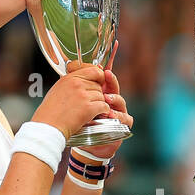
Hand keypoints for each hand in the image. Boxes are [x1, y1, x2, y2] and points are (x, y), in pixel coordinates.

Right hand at [35, 62, 109, 139]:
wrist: (48, 126)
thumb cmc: (50, 112)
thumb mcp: (58, 90)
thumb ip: (71, 83)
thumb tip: (83, 81)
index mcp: (69, 78)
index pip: (93, 70)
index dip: (100, 77)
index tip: (100, 83)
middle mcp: (76, 84)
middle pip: (98, 85)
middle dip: (97, 95)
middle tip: (91, 103)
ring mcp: (83, 96)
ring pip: (102, 96)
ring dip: (99, 104)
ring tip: (92, 111)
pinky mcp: (88, 108)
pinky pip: (104, 106)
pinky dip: (103, 111)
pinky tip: (97, 114)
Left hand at [77, 40, 132, 159]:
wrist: (87, 144)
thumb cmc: (81, 122)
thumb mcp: (75, 103)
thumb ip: (76, 86)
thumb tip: (69, 65)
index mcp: (100, 92)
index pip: (106, 77)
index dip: (110, 63)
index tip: (111, 49)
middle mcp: (111, 100)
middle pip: (115, 87)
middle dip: (111, 81)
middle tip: (106, 76)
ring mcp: (118, 112)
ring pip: (121, 102)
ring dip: (114, 99)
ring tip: (106, 99)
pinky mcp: (122, 125)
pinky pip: (125, 118)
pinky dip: (118, 117)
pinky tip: (111, 116)